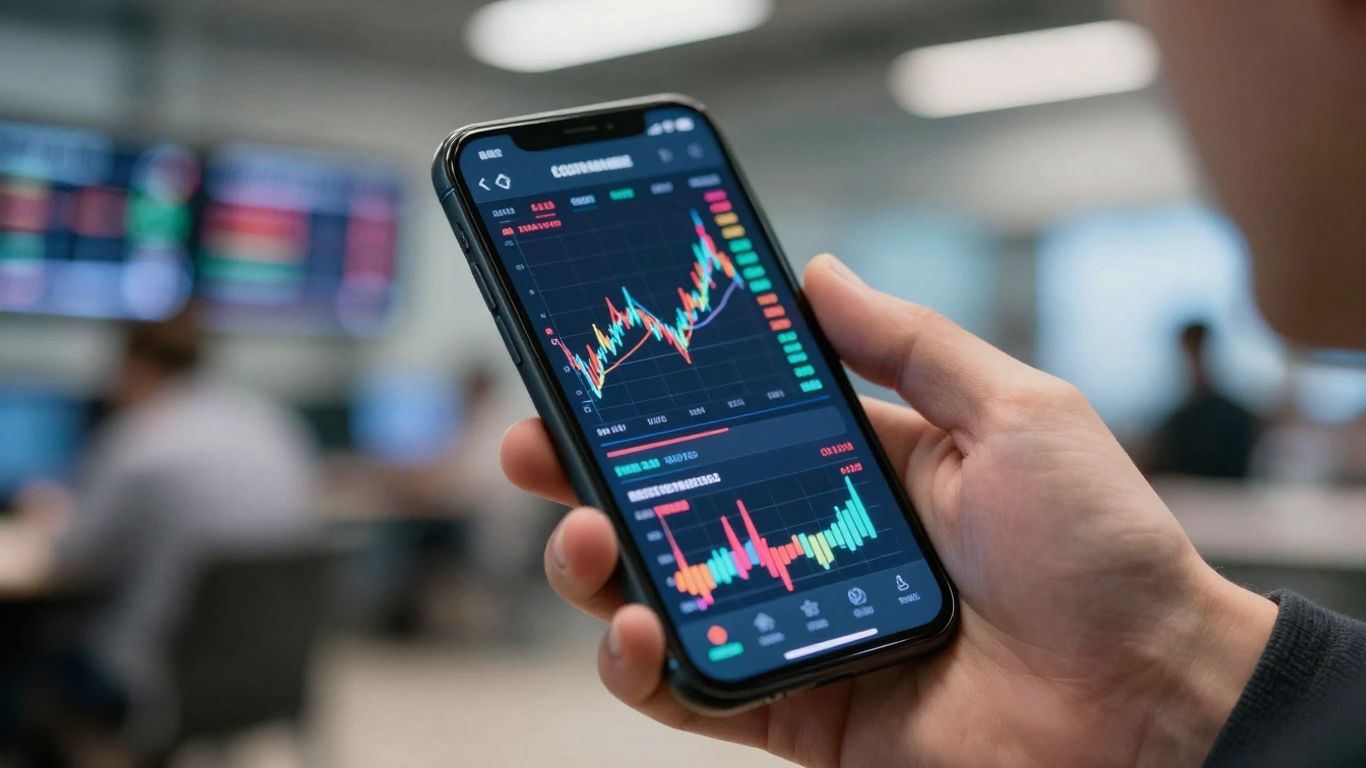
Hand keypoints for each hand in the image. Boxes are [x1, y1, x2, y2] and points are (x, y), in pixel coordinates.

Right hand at [500, 254, 1276, 766]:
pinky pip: (688, 691)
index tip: (594, 361)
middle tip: (535, 442)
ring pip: (657, 594)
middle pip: (671, 505)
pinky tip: (635, 629)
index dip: (659, 396)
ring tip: (582, 533)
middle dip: (589, 473)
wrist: (1150, 698)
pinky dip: (640, 667)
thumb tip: (817, 271)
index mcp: (858, 466)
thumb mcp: (1015, 410)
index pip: (731, 422)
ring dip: (595, 564)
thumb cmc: (1100, 549)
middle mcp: (813, 543)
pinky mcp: (793, 709)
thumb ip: (908, 344)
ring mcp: (796, 627)